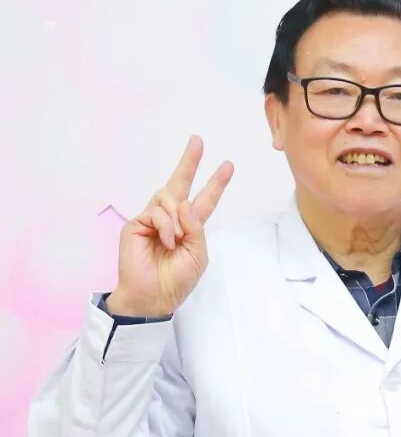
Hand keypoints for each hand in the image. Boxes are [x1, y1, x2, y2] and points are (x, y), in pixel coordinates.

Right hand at [108, 135, 233, 317]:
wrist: (154, 295)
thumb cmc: (177, 279)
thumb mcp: (198, 254)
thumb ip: (196, 228)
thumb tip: (184, 203)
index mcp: (190, 228)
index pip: (204, 201)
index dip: (215, 184)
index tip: (227, 166)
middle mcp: (171, 219)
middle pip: (180, 184)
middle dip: (189, 162)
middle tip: (198, 141)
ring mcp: (152, 219)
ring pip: (169, 198)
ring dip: (177, 218)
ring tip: (174, 240)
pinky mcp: (137, 223)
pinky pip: (156, 211)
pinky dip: (165, 226)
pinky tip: (166, 240)